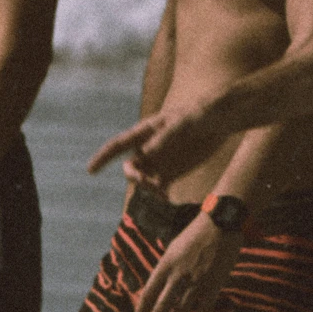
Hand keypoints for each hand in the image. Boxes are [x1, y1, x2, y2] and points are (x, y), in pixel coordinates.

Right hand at [88, 99, 226, 189]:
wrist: (222, 120)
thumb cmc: (201, 112)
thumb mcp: (184, 121)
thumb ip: (166, 136)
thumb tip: (146, 152)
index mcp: (145, 131)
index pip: (118, 145)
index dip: (102, 157)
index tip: (90, 171)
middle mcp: (147, 148)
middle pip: (130, 168)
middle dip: (134, 177)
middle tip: (148, 184)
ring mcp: (159, 162)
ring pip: (142, 180)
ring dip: (147, 189)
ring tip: (161, 193)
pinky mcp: (172, 173)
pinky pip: (158, 188)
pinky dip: (158, 195)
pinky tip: (166, 198)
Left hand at [135, 213, 238, 311]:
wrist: (221, 221)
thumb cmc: (197, 233)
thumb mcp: (174, 248)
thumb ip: (167, 267)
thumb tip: (159, 284)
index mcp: (165, 264)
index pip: (148, 293)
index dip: (142, 310)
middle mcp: (178, 274)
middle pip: (162, 306)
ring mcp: (197, 279)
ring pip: (182, 311)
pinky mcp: (215, 282)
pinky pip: (205, 307)